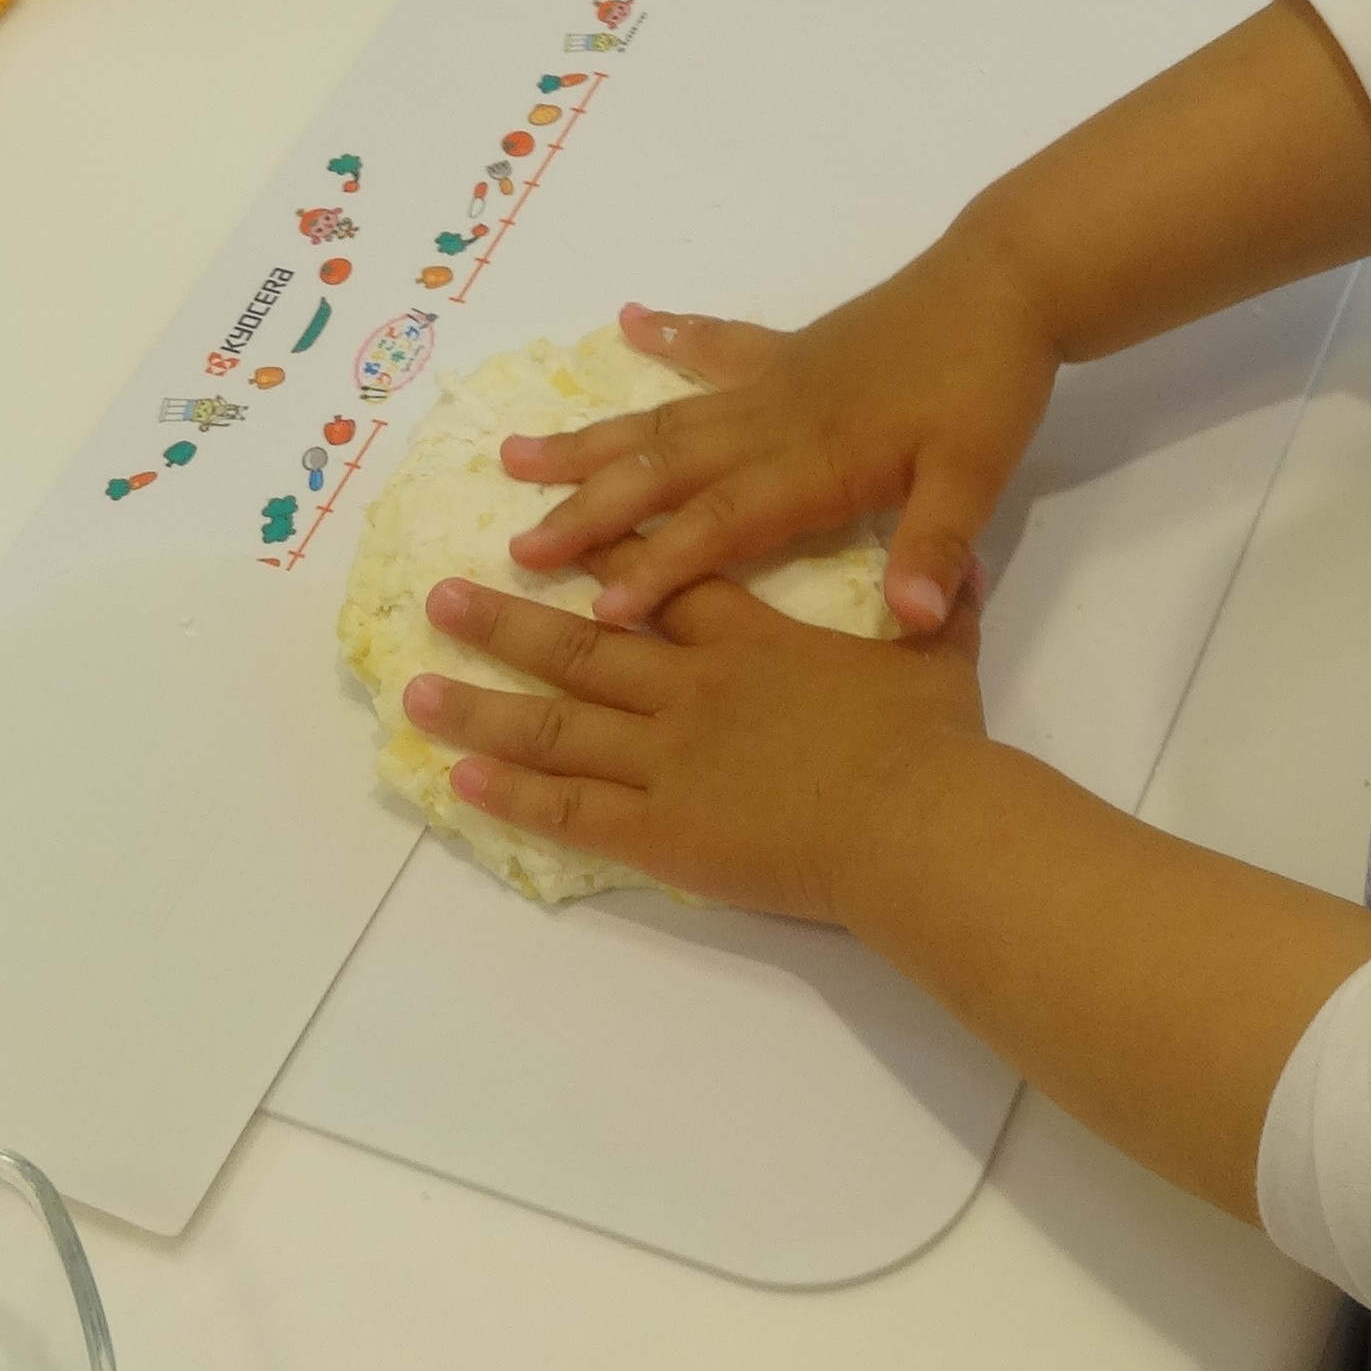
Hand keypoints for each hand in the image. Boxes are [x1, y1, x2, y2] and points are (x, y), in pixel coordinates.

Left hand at [411, 572, 997, 925]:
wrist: (913, 818)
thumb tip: (957, 563)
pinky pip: (571, 808)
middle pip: (582, 646)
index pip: (667, 588)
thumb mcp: (938, 657)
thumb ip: (938, 605)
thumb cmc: (928, 740)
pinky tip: (459, 776)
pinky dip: (513, 790)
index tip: (557, 542)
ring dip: (481, 701)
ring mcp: (667, 758)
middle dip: (507, 620)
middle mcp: (691, 688)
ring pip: (557, 721)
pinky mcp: (661, 828)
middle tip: (441, 597)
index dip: (609, 564)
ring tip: (413, 687)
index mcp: (752, 644)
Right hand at [501, 263, 1058, 635]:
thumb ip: (935, 548)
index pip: (717, 526)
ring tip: (519, 454)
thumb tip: (912, 619)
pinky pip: (717, 344)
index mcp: (810, 464)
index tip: (596, 612)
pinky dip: (672, 336)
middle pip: (663, 472)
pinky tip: (630, 322)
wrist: (1009, 284)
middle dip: (588, 514)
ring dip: (595, 440)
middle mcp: (773, 422)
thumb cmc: (989, 387)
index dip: (658, 569)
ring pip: (667, 417)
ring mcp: (777, 380)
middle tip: (518, 548)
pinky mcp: (794, 348)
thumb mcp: (975, 477)